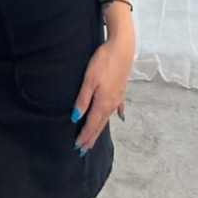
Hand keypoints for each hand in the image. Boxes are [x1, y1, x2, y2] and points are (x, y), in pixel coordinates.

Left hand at [70, 34, 134, 152]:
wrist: (121, 48)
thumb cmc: (103, 62)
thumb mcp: (89, 80)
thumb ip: (83, 100)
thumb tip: (76, 118)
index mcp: (103, 103)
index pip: (92, 124)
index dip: (84, 136)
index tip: (78, 147)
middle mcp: (112, 104)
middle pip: (100, 125)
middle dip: (91, 137)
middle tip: (84, 149)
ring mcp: (118, 97)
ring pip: (107, 117)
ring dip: (100, 128)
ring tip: (95, 137)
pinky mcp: (122, 89)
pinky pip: (118, 107)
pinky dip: (116, 114)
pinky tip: (120, 118)